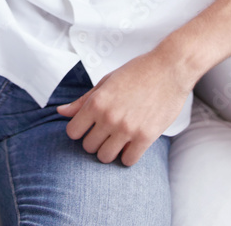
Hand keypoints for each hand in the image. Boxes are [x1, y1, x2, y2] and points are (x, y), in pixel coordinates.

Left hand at [55, 47, 192, 164]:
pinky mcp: (146, 137)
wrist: (170, 69)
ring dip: (109, 150)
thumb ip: (83, 100)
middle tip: (105, 131)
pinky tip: (131, 143)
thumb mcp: (106, 81)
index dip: (79, 130)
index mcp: (97, 101)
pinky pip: (128, 161)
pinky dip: (127, 155)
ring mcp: (127, 129)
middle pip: (88, 147)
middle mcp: (109, 117)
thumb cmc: (137, 72)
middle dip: (94, 141)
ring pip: (105, 157)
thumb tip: (60, 112)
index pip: (73, 132)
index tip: (88, 126)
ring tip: (117, 139)